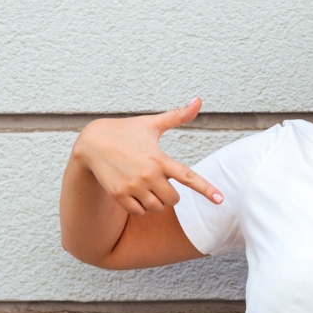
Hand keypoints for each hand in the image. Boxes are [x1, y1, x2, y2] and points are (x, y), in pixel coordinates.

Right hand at [72, 98, 222, 215]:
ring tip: (145, 186)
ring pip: (156, 208)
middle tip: (159, 183)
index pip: (188, 177)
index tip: (221, 200)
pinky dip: (140, 208)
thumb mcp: (151, 123)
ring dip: (155, 202)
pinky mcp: (119, 195)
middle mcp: (148, 174)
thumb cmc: (126, 131)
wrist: (92, 142)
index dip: (206, 189)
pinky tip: (134, 193)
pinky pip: (139, 212)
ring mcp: (132, 186)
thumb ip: (177, 116)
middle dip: (170, 195)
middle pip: (173, 200)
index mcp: (159, 158)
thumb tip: (199, 99)